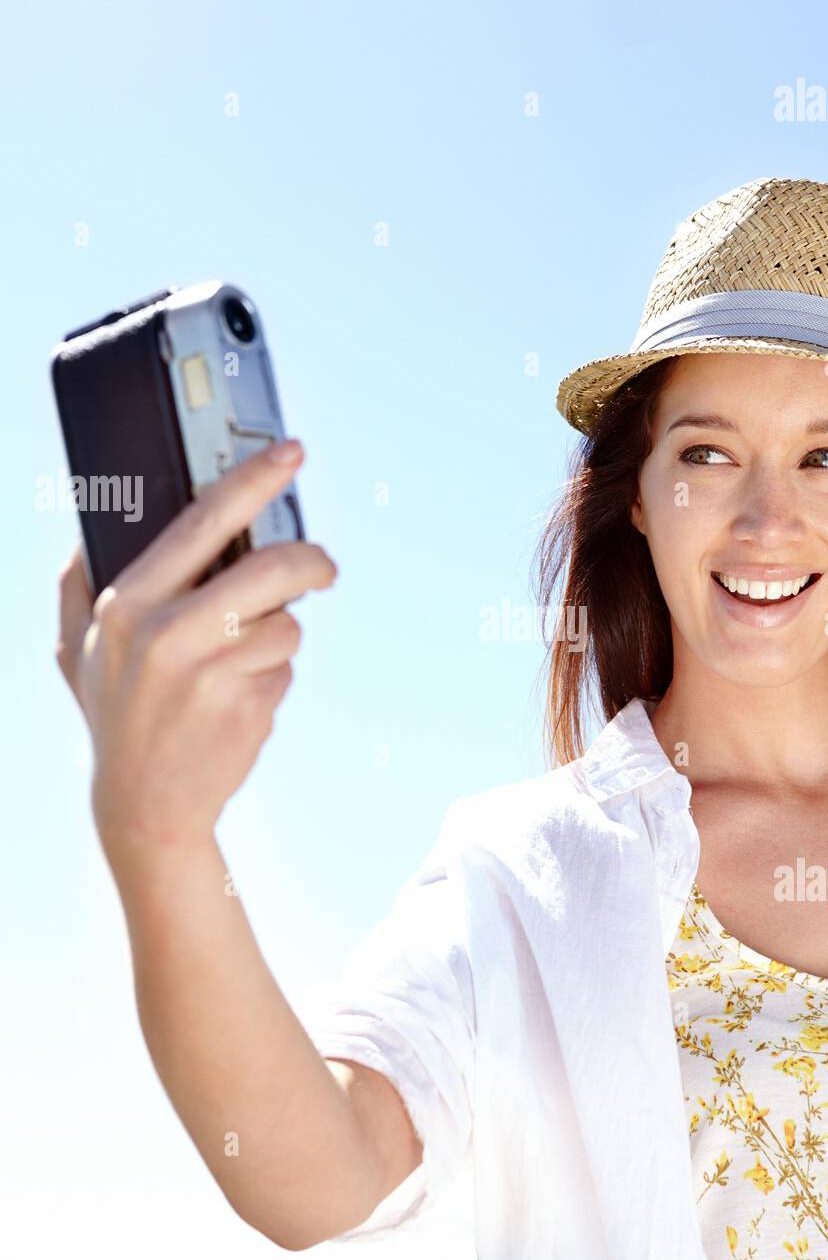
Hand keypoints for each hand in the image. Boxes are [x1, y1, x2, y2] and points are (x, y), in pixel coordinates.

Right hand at [55, 439, 336, 852]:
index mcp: (125, 604)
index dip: (253, 479)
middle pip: (272, 568)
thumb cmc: (117, 716)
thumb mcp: (75, 649)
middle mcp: (168, 634)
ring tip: (240, 663)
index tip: (291, 452)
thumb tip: (87, 532)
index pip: (202, 521)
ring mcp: (212, 673)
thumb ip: (77, 585)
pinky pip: (287, 668)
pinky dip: (274, 676)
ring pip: (287, 625)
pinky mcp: (250, 707)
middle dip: (310, 562)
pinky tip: (238, 700)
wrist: (145, 807)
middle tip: (321, 568)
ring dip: (280, 636)